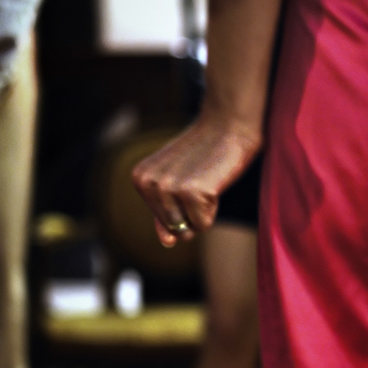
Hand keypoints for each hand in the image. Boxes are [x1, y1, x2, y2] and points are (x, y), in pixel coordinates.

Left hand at [131, 109, 261, 246]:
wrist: (227, 124)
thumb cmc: (204, 152)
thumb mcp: (176, 181)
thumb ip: (165, 213)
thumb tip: (167, 243)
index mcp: (139, 179)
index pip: (162, 220)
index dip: (182, 204)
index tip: (189, 176)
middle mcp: (148, 184)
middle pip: (173, 228)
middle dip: (192, 210)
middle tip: (200, 178)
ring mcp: (168, 188)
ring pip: (187, 230)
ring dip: (203, 212)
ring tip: (205, 181)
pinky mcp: (191, 192)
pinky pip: (203, 225)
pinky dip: (214, 209)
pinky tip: (213, 182)